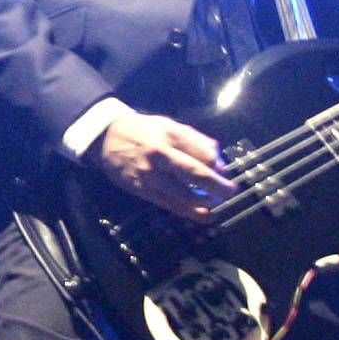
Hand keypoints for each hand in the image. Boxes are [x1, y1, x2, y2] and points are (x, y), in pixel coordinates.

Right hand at [90, 108, 235, 219]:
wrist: (107, 138)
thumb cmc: (145, 131)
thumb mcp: (171, 126)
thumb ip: (195, 140)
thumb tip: (218, 161)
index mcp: (170, 136)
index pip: (203, 154)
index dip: (218, 165)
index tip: (225, 172)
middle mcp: (160, 155)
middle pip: (195, 174)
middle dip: (217, 186)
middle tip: (231, 192)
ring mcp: (150, 175)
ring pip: (183, 194)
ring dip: (205, 202)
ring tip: (218, 203)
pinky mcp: (141, 189)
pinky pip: (169, 204)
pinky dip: (188, 211)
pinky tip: (203, 214)